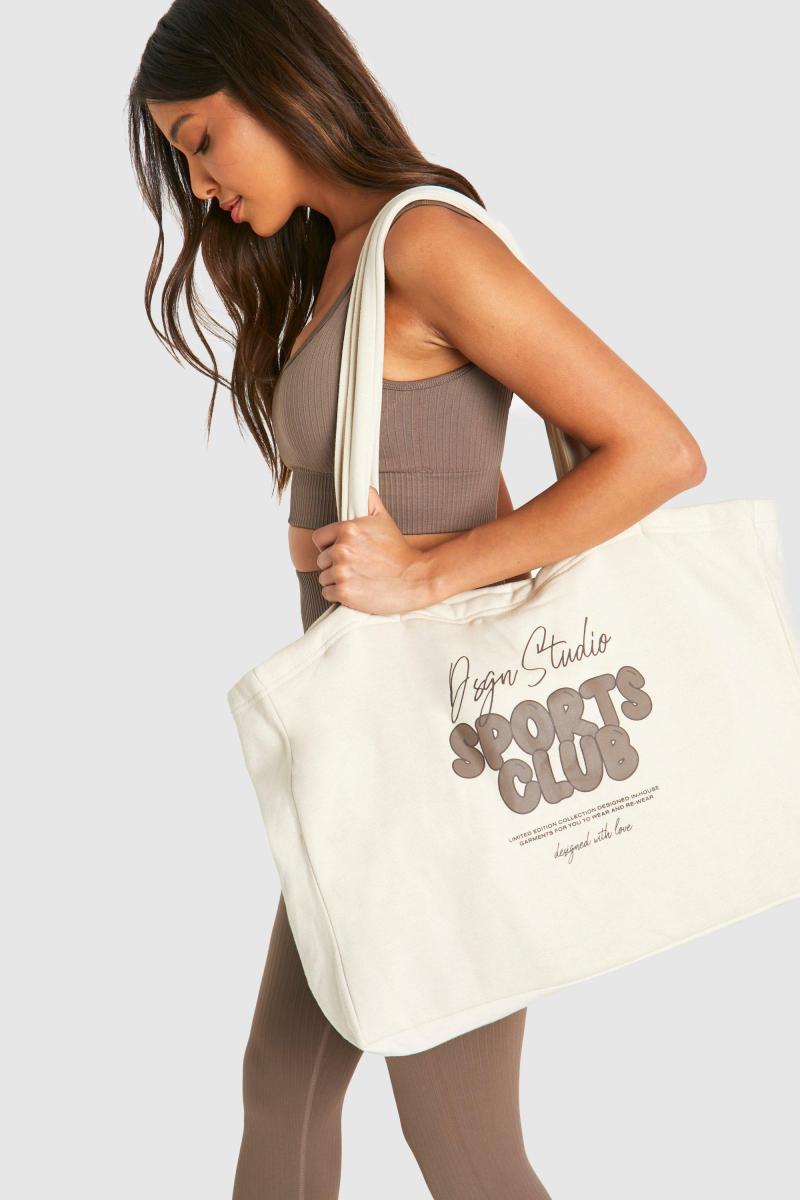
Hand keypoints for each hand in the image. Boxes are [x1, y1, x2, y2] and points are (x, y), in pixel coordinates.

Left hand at [312, 487, 433, 615]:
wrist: (415, 579)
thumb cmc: (399, 551)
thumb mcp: (384, 519)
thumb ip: (369, 500)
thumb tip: (362, 485)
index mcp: (347, 530)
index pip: (318, 538)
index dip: (329, 545)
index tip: (344, 551)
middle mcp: (342, 550)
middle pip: (321, 560)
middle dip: (335, 564)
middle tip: (356, 567)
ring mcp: (342, 573)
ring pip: (324, 578)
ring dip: (337, 580)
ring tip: (358, 578)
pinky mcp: (344, 593)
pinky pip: (328, 593)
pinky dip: (339, 595)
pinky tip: (356, 590)